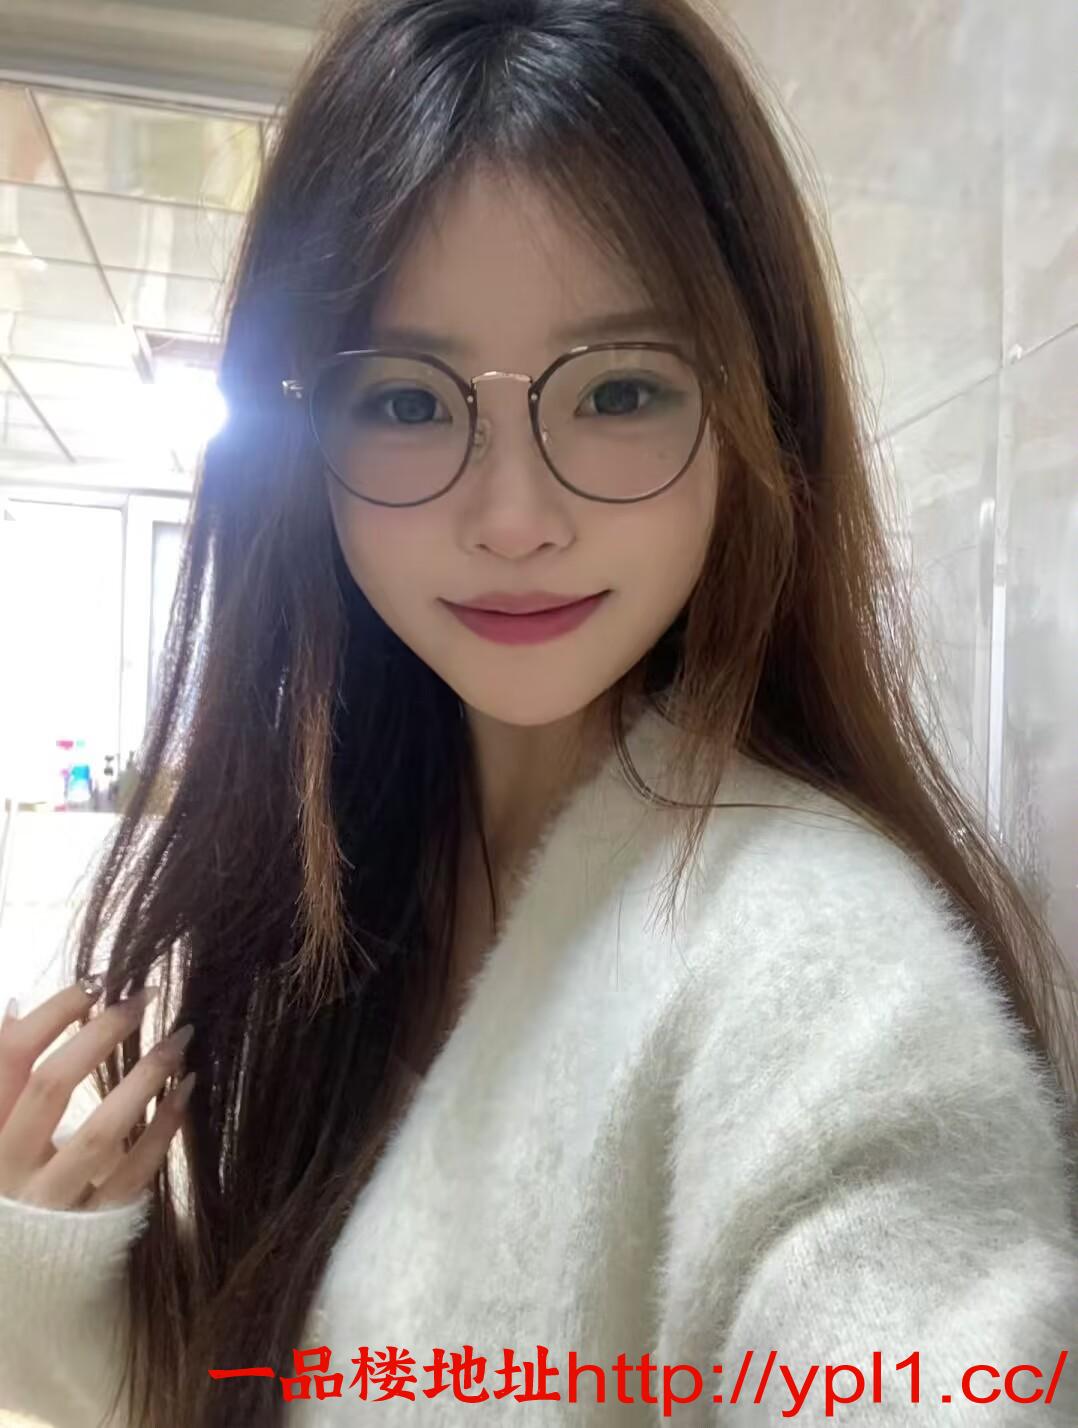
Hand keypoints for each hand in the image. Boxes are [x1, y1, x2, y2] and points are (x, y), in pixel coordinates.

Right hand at [0, 979, 194, 1210]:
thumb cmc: (12, 1195)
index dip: (52, 1014)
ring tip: (181, 1036)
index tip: (96, 983)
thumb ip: (4, 1081)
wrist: (19, 1291)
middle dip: (100, 1033)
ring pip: (99, 1132)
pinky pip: (134, 1172)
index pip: (7, 1060)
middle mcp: (6, 1169)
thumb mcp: (1, 1136)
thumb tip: (15, 1005)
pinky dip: (164, 1127)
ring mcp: (48, 1203)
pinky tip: (187, 1089)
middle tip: (145, 996)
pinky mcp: (91, 1230)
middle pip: (49, 1086)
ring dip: (144, 1075)